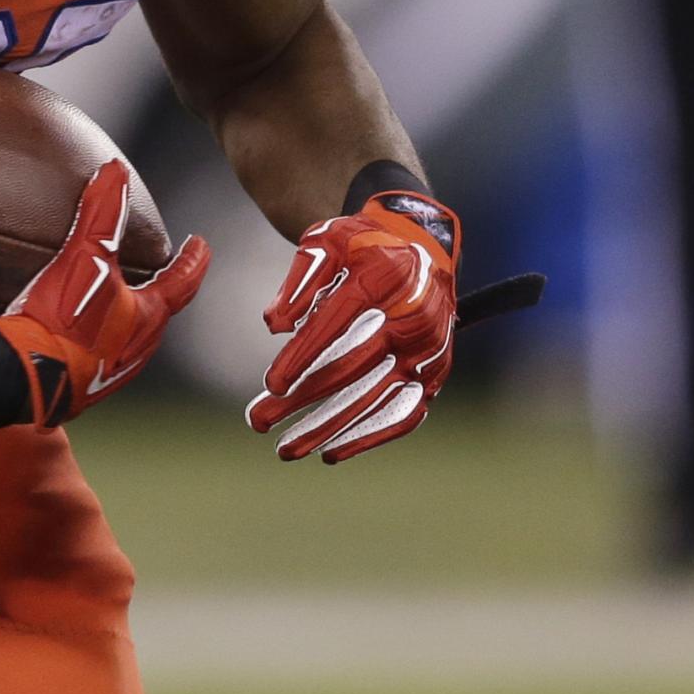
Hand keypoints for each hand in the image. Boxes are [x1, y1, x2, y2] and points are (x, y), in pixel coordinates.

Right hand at [0, 162, 208, 426]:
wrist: (25, 379)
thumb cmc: (60, 322)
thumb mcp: (82, 257)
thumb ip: (101, 213)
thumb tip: (115, 172)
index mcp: (148, 316)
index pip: (183, 281)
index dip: (192, 259)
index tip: (199, 245)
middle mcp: (139, 347)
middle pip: (162, 311)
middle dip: (166, 289)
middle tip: (164, 271)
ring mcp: (114, 370)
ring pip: (136, 337)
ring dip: (135, 316)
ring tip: (125, 300)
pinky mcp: (87, 386)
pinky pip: (106, 356)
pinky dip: (106, 338)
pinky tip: (86, 335)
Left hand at [249, 189, 461, 462]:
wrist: (418, 244)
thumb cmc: (362, 244)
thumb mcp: (326, 240)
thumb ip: (300, 278)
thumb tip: (274, 325)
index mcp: (387, 274)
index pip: (340, 320)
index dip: (304, 355)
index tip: (270, 385)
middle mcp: (415, 313)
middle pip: (354, 366)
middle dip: (303, 398)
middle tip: (258, 421)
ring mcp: (430, 347)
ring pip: (378, 397)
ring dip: (330, 427)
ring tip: (286, 449)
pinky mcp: (436, 371)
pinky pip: (406, 414)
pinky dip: (370, 436)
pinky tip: (331, 452)